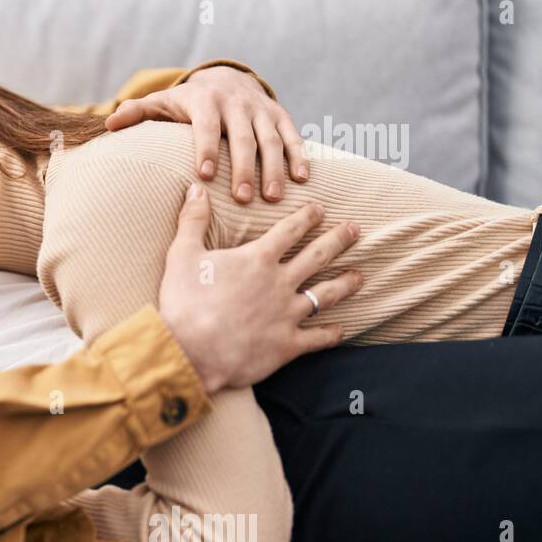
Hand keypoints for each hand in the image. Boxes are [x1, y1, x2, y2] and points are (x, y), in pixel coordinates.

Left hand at [104, 65, 307, 204]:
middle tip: (243, 197)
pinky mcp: (280, 116)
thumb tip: (109, 123)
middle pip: (243, 138)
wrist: (226, 79)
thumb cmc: (186, 103)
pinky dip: (299, 156)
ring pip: (271, 140)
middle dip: (244, 168)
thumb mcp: (161, 103)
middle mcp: (236, 103)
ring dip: (274, 168)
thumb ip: (136, 113)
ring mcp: (261, 110)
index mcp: (205, 101)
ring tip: (272, 197)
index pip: (206, 126)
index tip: (206, 174)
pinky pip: (292, 136)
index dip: (207, 148)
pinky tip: (303, 179)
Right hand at [157, 182, 361, 393]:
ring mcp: (287, 315)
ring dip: (345, 283)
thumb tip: (195, 189)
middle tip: (355, 230)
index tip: (320, 209)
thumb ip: (192, 220)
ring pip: (326, 295)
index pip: (289, 230)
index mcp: (257, 259)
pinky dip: (331, 333)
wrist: (189, 352)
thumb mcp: (182, 255)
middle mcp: (279, 283)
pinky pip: (318, 338)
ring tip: (359, 276)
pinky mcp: (287, 345)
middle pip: (318, 256)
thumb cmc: (183, 303)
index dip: (307, 217)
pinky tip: (341, 328)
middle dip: (339, 240)